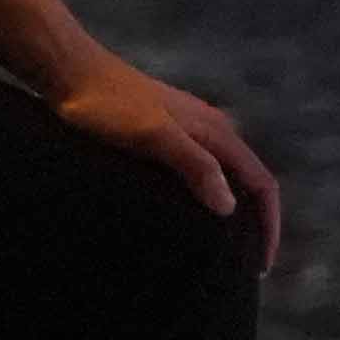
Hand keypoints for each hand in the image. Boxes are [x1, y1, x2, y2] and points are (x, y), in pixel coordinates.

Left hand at [39, 49, 290, 270]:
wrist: (71, 73)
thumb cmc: (107, 106)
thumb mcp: (152, 136)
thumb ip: (194, 165)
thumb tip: (230, 206)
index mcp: (216, 131)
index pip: (262, 182)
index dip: (268, 224)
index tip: (260, 266)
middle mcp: (211, 128)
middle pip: (250, 179)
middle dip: (257, 221)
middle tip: (247, 267)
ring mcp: (189, 130)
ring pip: (227, 175)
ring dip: (234, 210)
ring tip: (223, 249)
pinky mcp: (165, 133)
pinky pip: (202, 171)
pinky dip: (209, 197)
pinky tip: (188, 215)